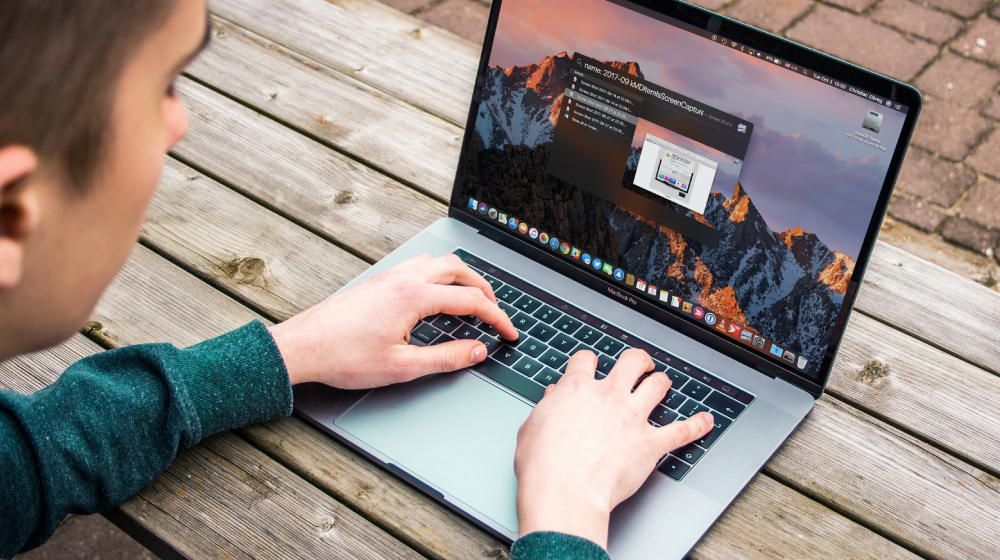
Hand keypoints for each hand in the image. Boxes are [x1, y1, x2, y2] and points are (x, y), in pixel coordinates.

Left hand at [268, 253, 517, 388]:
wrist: (303, 347)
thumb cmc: (343, 357)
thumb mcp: (402, 367)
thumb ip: (445, 358)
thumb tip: (476, 351)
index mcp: (414, 297)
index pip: (470, 302)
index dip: (497, 318)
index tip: (508, 333)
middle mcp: (403, 279)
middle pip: (458, 270)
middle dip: (483, 289)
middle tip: (495, 311)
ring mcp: (389, 276)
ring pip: (437, 262)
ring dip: (460, 277)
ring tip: (469, 299)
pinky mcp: (377, 281)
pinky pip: (417, 265)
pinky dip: (438, 275)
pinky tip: (434, 294)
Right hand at [513, 349, 713, 547]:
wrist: (564, 492)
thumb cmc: (543, 466)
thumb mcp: (531, 427)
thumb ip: (546, 407)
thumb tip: (553, 397)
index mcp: (577, 389)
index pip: (587, 359)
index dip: (589, 361)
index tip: (591, 366)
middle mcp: (609, 396)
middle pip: (631, 361)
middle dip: (638, 361)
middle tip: (639, 365)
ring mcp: (632, 418)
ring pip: (658, 386)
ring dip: (662, 382)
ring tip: (662, 383)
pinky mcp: (650, 444)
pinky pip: (681, 431)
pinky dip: (697, 426)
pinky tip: (706, 421)